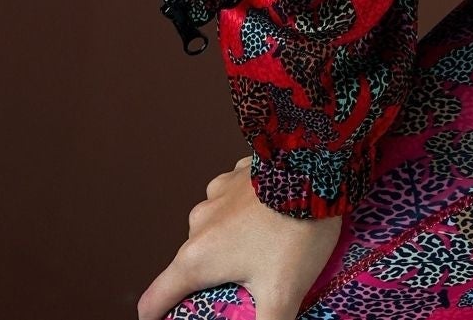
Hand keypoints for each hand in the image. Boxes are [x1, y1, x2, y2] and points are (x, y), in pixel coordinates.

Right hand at [137, 156, 343, 319]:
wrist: (318, 167)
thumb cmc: (295, 231)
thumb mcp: (283, 294)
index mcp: (197, 258)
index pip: (154, 299)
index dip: (154, 318)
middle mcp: (198, 224)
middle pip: (189, 266)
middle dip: (207, 282)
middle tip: (238, 291)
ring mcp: (216, 195)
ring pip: (210, 232)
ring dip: (227, 246)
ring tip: (261, 254)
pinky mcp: (236, 175)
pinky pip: (229, 203)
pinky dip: (241, 216)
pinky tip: (269, 219)